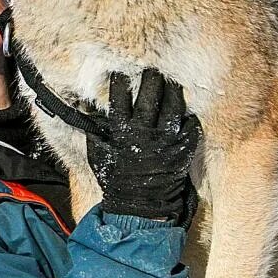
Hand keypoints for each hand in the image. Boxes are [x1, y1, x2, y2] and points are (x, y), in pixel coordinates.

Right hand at [86, 69, 200, 228]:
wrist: (139, 206)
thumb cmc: (115, 179)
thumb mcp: (97, 154)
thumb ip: (94, 131)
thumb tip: (87, 110)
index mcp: (122, 133)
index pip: (120, 98)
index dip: (120, 83)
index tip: (120, 74)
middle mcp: (144, 133)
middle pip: (150, 96)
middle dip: (151, 78)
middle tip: (151, 71)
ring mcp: (166, 141)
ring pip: (173, 106)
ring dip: (172, 91)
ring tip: (171, 83)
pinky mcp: (182, 150)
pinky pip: (190, 126)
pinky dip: (189, 117)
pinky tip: (185, 110)